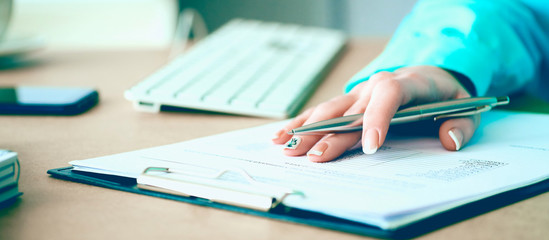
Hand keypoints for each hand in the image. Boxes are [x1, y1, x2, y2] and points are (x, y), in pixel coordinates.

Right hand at [272, 66, 479, 161]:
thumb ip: (461, 124)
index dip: (377, 119)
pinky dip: (302, 122)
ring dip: (307, 129)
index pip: (388, 96)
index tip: (370, 147)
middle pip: (349, 109)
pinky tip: (283, 134)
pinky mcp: (347, 100)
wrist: (429, 74)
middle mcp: (375, 86)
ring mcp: (358, 93)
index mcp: (405, 83)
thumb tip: (449, 141)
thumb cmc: (443, 94)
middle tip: (314, 156)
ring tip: (287, 146)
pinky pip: (322, 110)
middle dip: (330, 134)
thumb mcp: (464, 107)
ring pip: (329, 110)